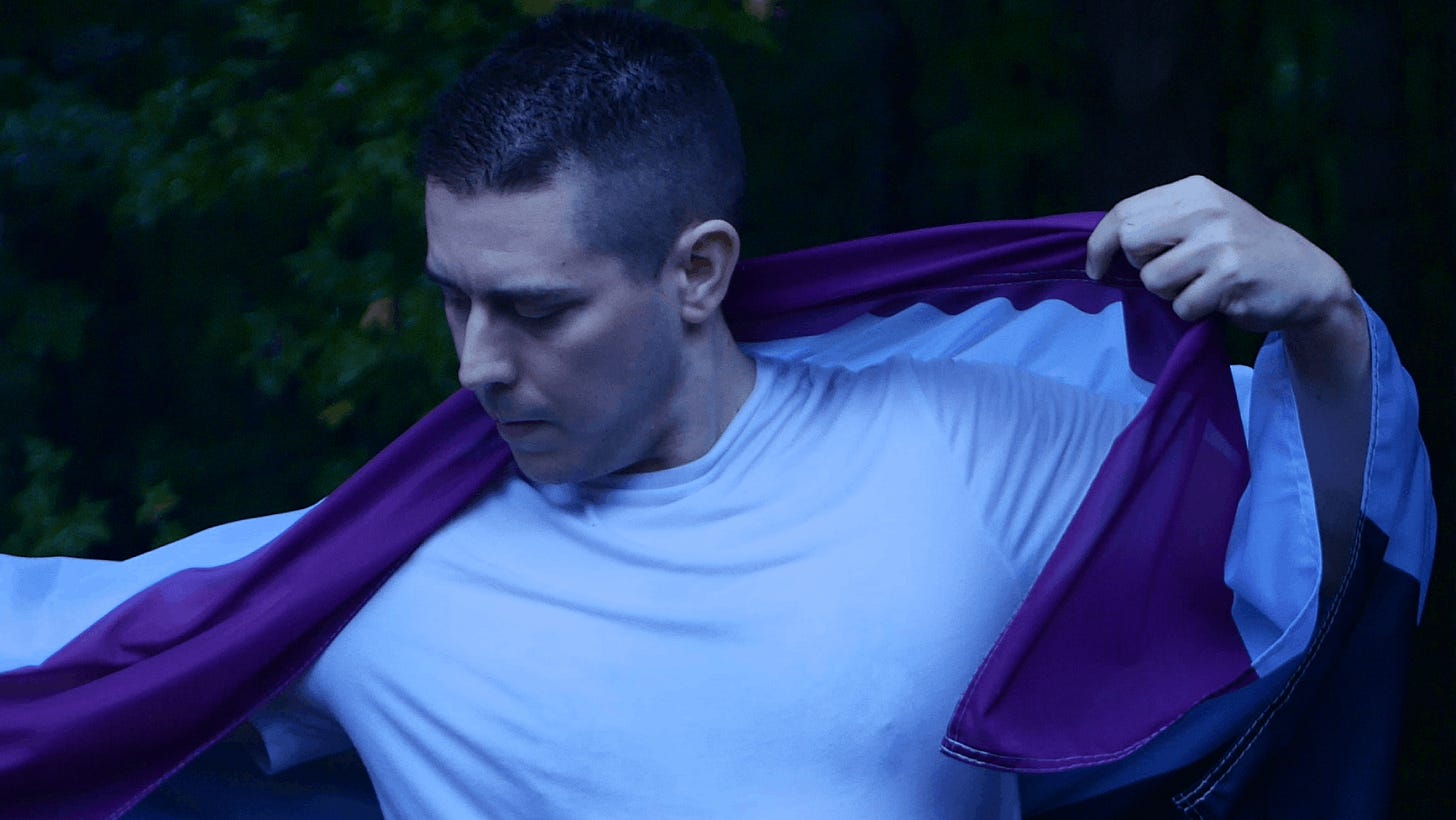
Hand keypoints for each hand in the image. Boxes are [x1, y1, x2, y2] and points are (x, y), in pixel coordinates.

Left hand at [1085, 175, 1353, 332]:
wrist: (1305, 276)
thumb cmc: (1240, 252)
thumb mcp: (1205, 221)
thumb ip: (1161, 224)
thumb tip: (1102, 247)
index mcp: (1194, 191)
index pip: (1124, 212)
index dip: (1099, 245)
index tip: (1094, 269)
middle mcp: (1207, 210)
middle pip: (1131, 243)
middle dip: (1138, 268)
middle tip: (1167, 274)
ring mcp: (1219, 243)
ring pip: (1154, 280)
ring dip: (1169, 294)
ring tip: (1199, 285)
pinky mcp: (1230, 277)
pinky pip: (1182, 306)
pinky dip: (1192, 312)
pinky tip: (1218, 300)